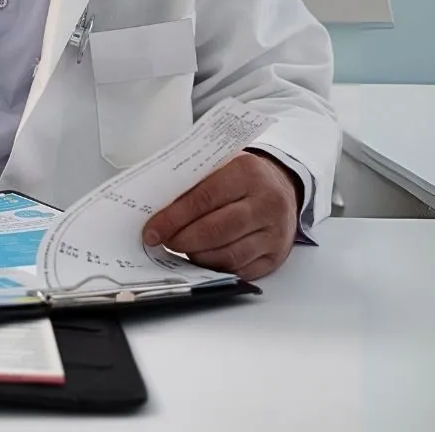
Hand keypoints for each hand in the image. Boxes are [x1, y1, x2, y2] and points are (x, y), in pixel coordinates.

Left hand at [142, 152, 300, 281]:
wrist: (281, 187)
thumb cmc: (242, 176)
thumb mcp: (221, 164)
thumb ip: (193, 181)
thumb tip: (155, 206)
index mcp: (248, 172)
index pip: (204, 198)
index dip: (174, 217)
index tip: (153, 229)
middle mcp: (267, 203)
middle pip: (217, 229)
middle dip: (183, 239)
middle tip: (163, 240)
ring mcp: (275, 232)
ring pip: (229, 254)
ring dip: (197, 256)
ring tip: (180, 248)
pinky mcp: (276, 256)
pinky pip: (241, 270)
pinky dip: (216, 267)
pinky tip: (201, 258)